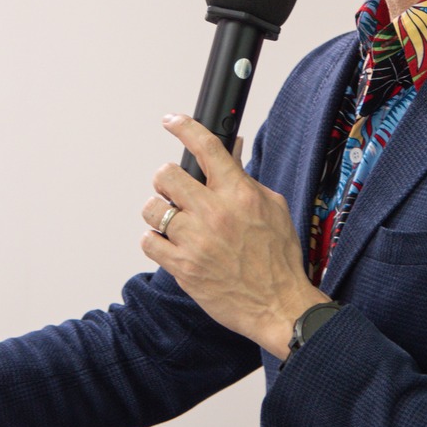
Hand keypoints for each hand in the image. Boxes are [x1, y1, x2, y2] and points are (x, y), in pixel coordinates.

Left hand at [141, 115, 330, 359]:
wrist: (278, 305)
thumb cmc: (278, 259)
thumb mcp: (272, 207)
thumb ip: (245, 179)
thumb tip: (229, 151)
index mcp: (238, 194)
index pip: (206, 146)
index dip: (184, 126)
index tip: (171, 121)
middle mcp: (214, 213)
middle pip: (166, 174)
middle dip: (167, 180)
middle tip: (175, 190)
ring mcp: (195, 240)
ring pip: (152, 208)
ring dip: (159, 212)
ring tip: (173, 221)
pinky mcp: (182, 267)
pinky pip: (148, 241)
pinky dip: (155, 241)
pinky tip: (170, 245)